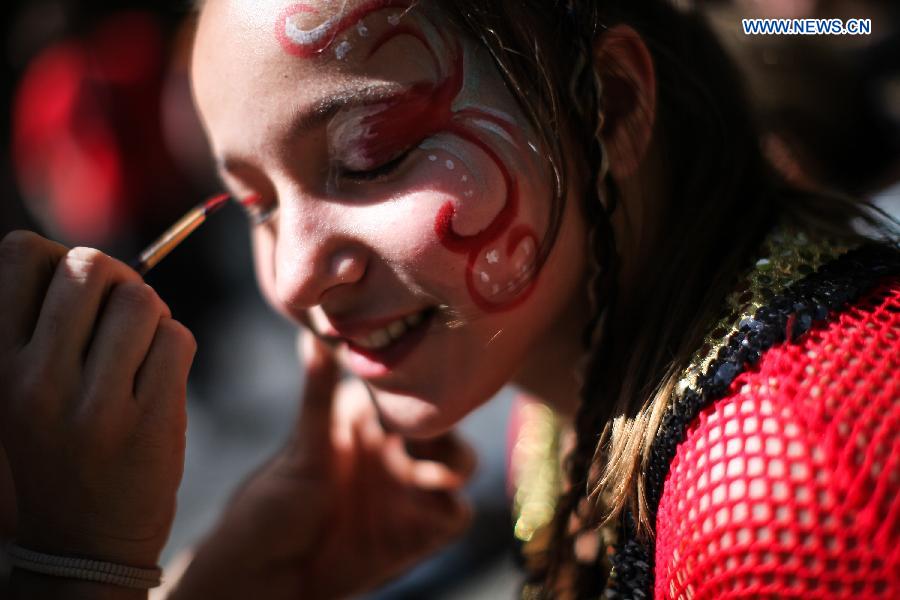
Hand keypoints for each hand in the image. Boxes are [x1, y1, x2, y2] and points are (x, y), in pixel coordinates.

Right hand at [0, 231, 194, 567]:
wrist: (87, 539)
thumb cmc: (62, 446)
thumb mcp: (26, 386)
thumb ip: (47, 324)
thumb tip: (97, 261)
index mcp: (0, 362)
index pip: (22, 254)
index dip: (61, 258)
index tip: (78, 295)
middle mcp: (38, 380)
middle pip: (92, 266)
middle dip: (119, 280)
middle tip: (123, 315)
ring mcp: (95, 405)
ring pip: (143, 299)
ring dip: (154, 315)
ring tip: (143, 348)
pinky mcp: (149, 422)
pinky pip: (178, 338)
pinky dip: (177, 345)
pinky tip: (160, 376)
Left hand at [172, 332, 475, 599]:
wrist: (267, 577)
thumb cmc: (271, 506)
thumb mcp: (301, 448)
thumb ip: (318, 394)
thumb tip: (314, 333)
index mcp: (366, 421)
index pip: (408, 391)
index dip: (419, 384)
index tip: (419, 383)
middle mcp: (393, 451)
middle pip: (444, 425)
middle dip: (446, 425)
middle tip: (425, 436)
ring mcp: (407, 491)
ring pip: (460, 463)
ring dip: (456, 463)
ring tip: (437, 473)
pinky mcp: (417, 532)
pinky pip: (456, 515)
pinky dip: (453, 509)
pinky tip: (432, 510)